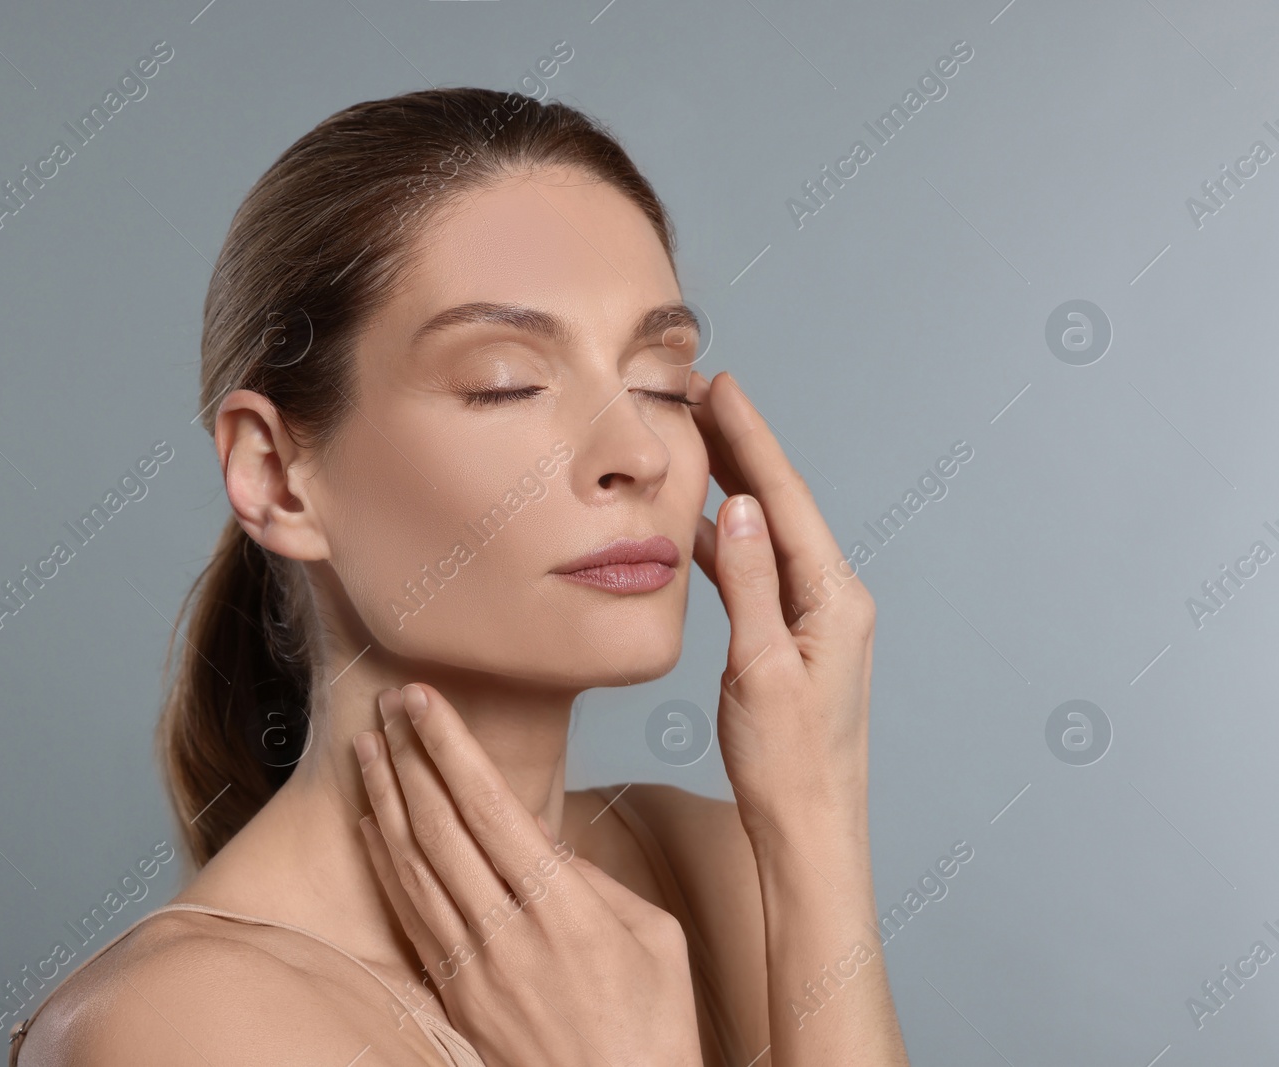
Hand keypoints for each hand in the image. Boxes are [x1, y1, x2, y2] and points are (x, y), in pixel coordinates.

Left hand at [354, 682, 704, 1066]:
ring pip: (412, 866)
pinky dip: (384, 864)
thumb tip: (543, 844)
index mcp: (565, 909)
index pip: (491, 806)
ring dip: (385, 799)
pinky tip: (372, 825)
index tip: (424, 698)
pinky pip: (409, 915)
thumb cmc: (653, 1029)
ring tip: (367, 749)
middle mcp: (508, 934)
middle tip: (388, 702)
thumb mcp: (656, 938)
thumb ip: (597, 882)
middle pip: (439, 827)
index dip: (450, 746)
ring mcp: (473, 968)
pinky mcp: (455, 995)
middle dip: (409, 756)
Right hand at [690, 370, 876, 842]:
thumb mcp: (761, 668)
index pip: (785, 500)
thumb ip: (749, 584)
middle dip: (743, 447)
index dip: (754, 439)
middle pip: (781, 505)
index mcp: (835, 599)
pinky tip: (696, 523)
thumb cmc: (788, 764)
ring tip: (695, 442)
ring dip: (733, 488)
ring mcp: (815, 618)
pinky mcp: (793, 639)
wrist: (808, 829)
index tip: (723, 387)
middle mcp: (834, 599)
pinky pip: (758, 572)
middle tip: (702, 394)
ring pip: (767, 534)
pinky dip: (725, 541)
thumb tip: (738, 508)